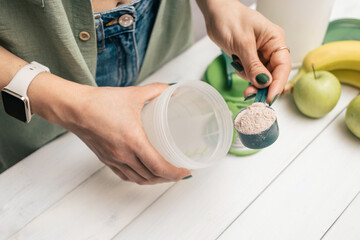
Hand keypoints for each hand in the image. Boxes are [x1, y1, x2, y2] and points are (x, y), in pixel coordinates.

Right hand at [28, 75, 190, 184]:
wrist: (74, 108)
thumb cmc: (100, 102)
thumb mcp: (133, 93)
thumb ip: (155, 90)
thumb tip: (171, 90)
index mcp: (134, 142)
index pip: (159, 167)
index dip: (175, 173)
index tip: (185, 171)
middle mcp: (124, 155)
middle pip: (151, 177)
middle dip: (168, 178)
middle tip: (179, 172)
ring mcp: (114, 160)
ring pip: (138, 179)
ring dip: (154, 180)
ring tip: (164, 174)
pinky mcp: (106, 159)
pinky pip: (125, 176)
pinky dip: (138, 178)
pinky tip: (143, 173)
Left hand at [197, 0, 290, 103]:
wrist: (215, 13)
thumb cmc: (229, 18)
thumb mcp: (242, 42)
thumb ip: (253, 64)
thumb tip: (263, 82)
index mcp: (275, 40)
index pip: (283, 66)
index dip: (277, 84)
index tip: (269, 97)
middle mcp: (270, 48)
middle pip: (273, 74)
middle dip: (262, 85)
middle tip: (250, 94)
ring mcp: (259, 54)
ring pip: (261, 76)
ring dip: (251, 80)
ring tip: (238, 66)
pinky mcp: (249, 58)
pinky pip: (250, 73)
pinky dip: (244, 74)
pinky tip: (236, 64)